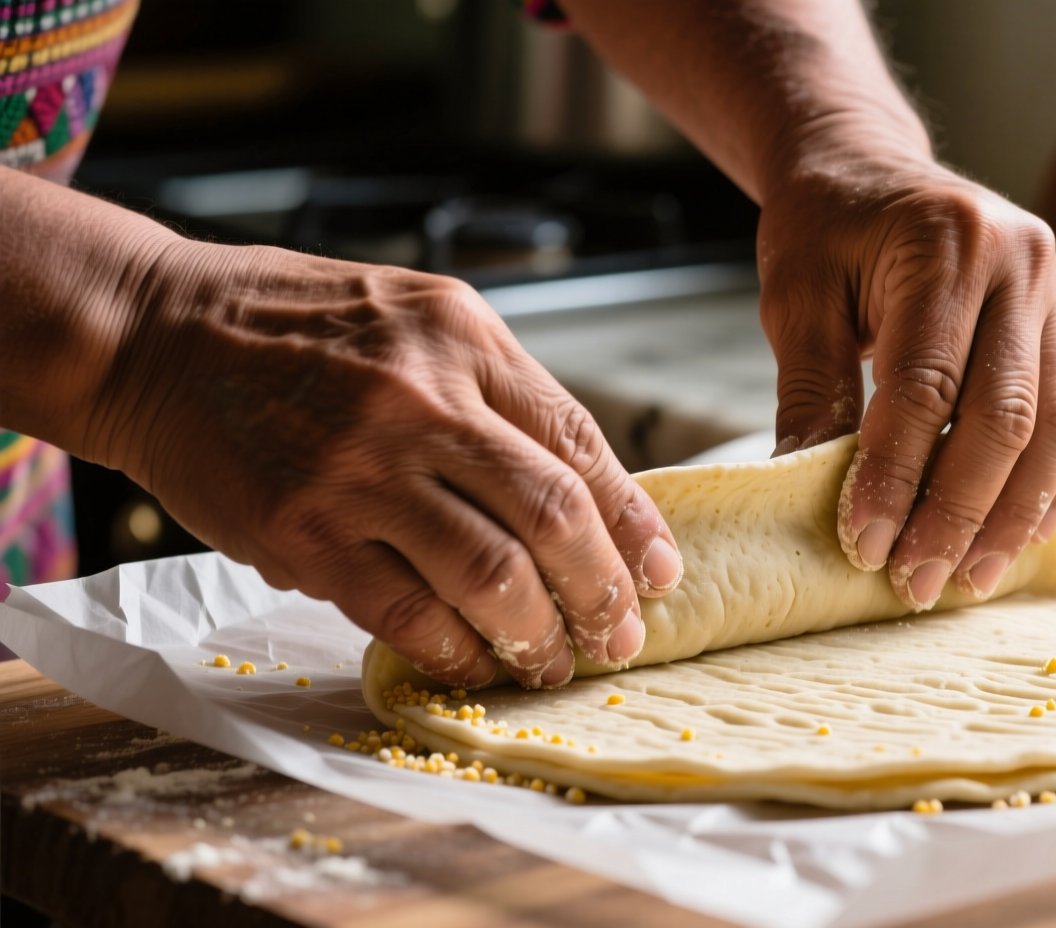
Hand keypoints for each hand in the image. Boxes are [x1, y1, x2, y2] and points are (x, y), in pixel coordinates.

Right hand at [88, 242, 682, 687]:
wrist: (152, 334)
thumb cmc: (292, 327)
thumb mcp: (416, 317)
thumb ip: (495, 392)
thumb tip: (578, 492)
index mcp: (463, 338)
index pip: (579, 444)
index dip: (633, 522)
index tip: (660, 573)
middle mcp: (422, 398)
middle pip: (552, 514)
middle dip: (602, 589)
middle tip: (618, 634)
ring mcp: (360, 467)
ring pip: (491, 574)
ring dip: (536, 632)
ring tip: (550, 659)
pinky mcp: (303, 529)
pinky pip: (406, 612)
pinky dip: (454, 650)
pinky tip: (472, 662)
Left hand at [758, 155, 1055, 609]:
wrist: (870, 166)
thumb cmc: (826, 228)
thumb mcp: (796, 295)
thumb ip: (811, 389)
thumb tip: (811, 489)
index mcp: (946, 244)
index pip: (924, 384)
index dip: (896, 474)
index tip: (866, 544)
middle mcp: (1019, 265)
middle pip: (1004, 414)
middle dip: (958, 512)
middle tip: (917, 582)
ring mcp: (1054, 294)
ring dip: (1012, 514)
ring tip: (968, 580)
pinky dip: (1047, 487)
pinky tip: (1014, 538)